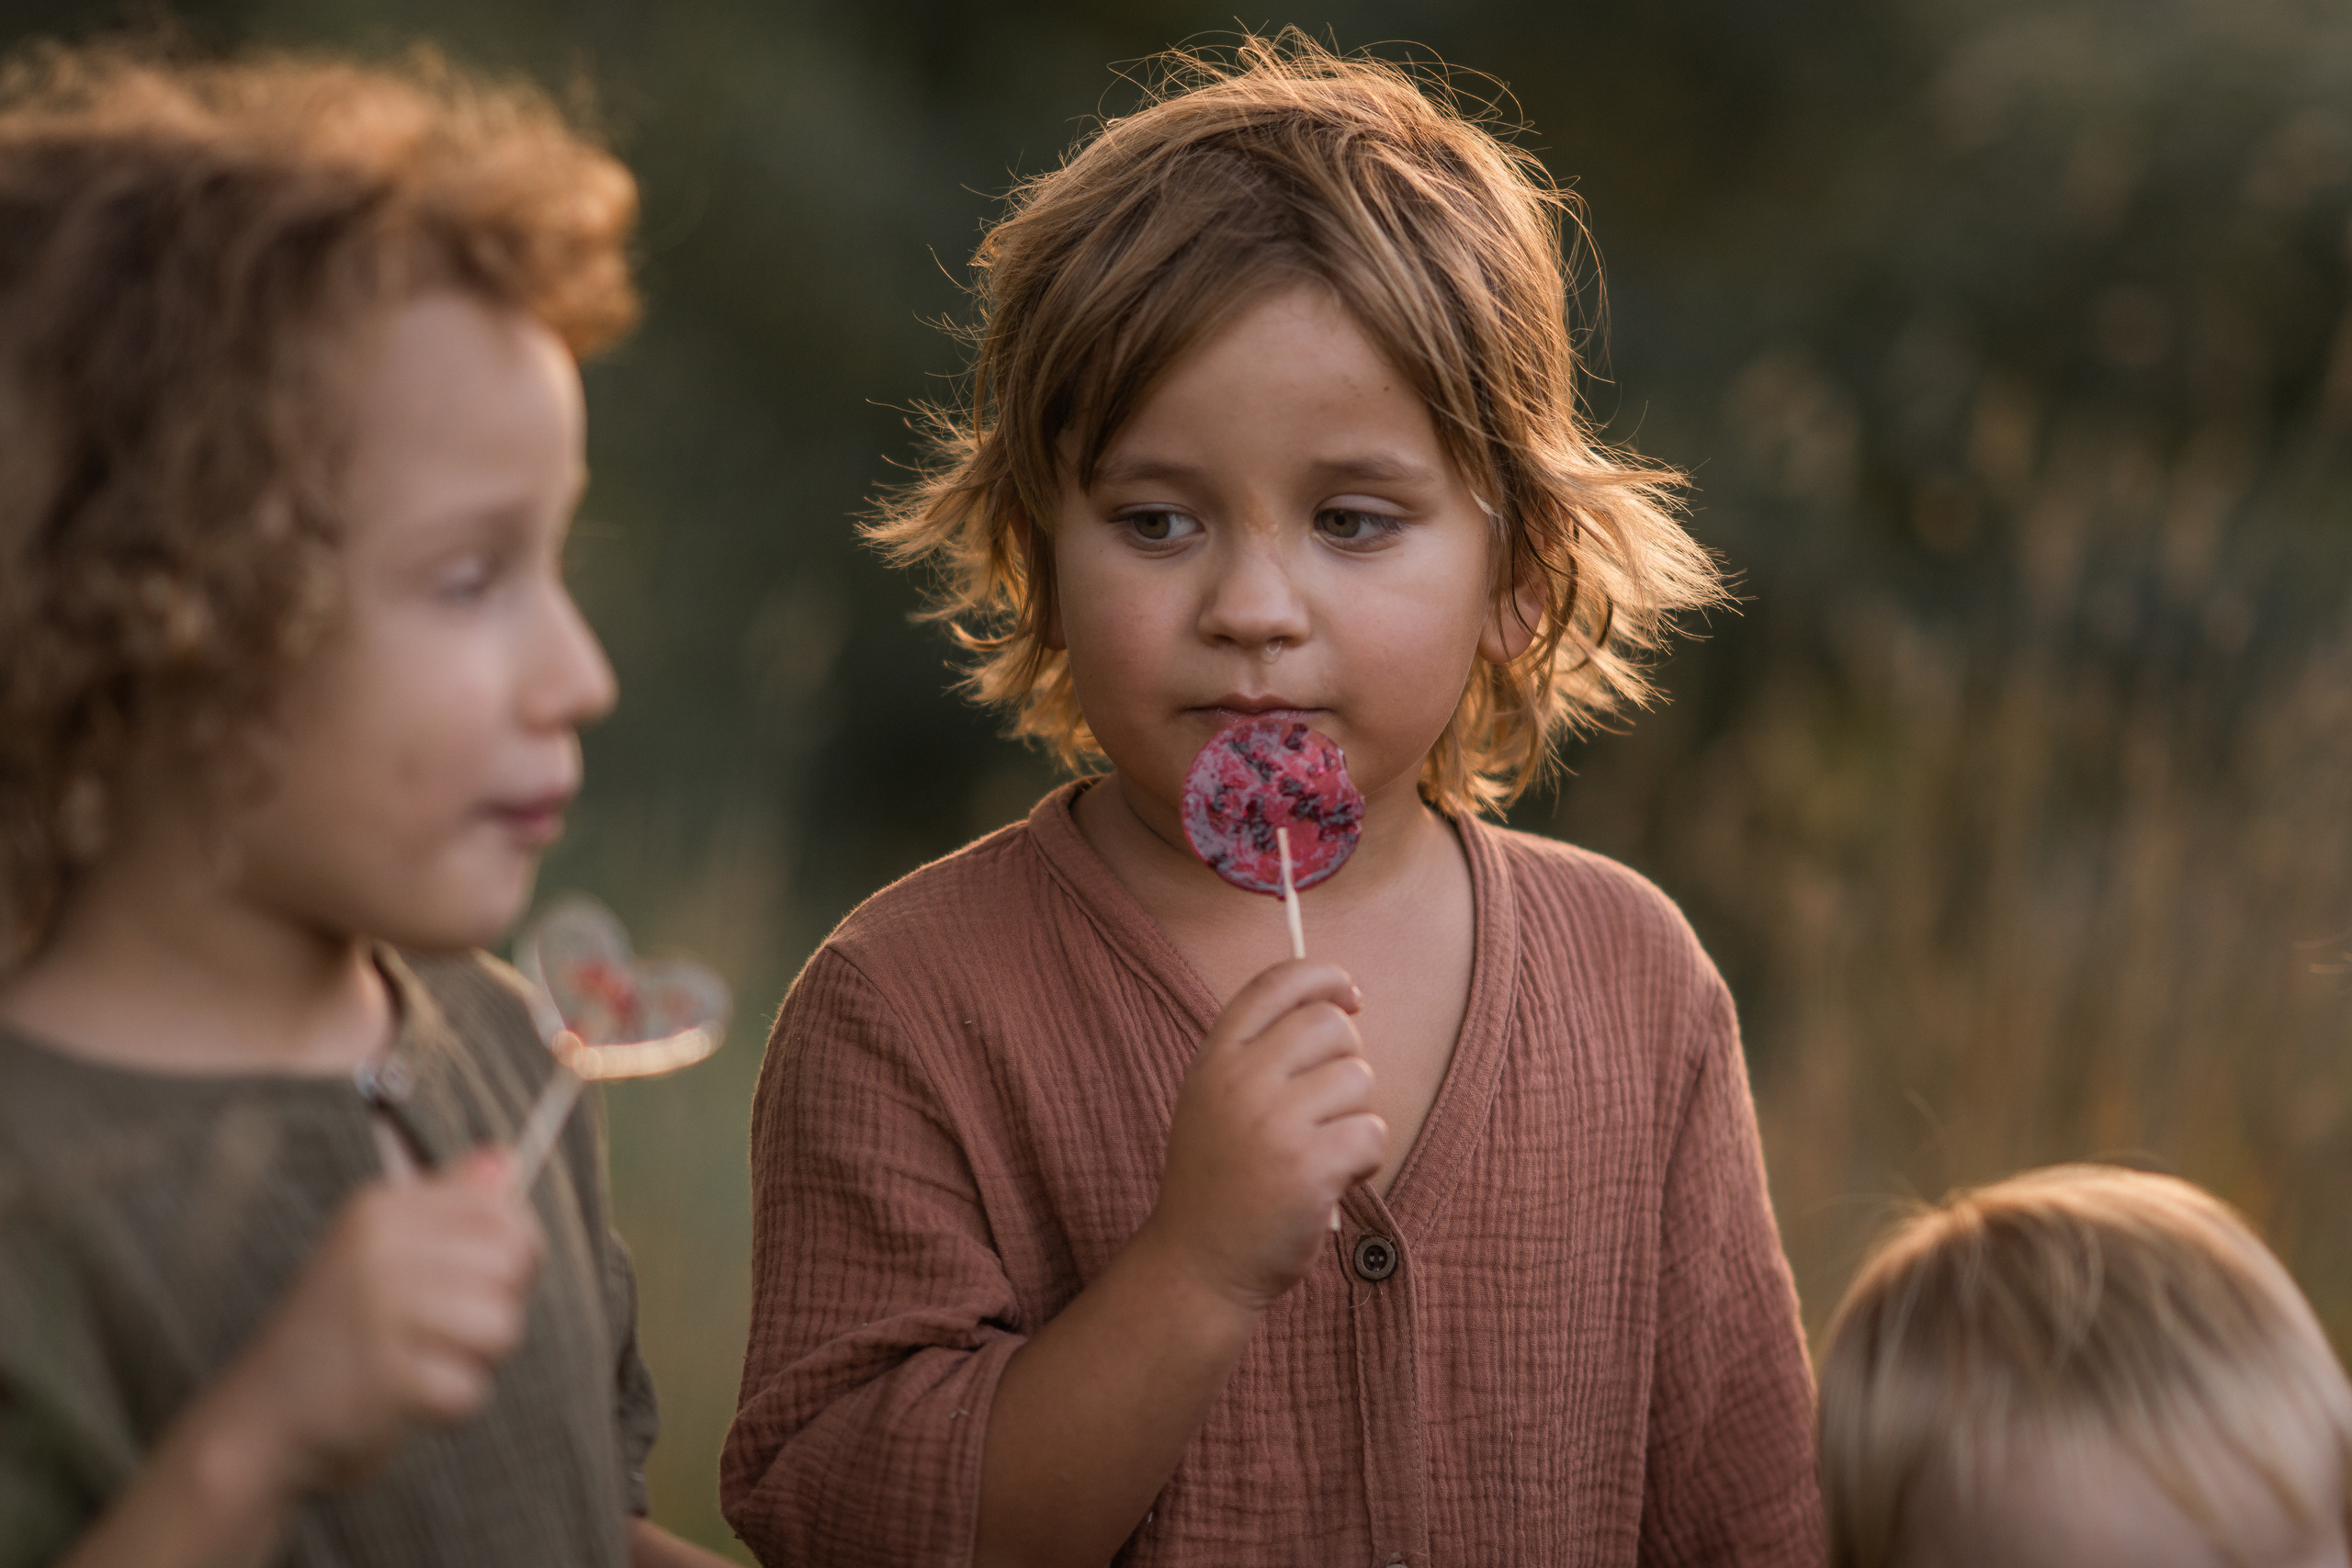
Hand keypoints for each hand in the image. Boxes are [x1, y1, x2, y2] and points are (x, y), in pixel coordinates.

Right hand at [222, 1147, 543, 1493]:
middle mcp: (378, 1250)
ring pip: (501, 1327)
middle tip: (442, 1331)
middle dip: (499, 1306)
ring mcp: (377, 1312)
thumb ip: (448, 1203)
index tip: (480, 1280)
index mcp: (380, 1210)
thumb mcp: (381, 1251)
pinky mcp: (384, 1378)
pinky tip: (404, 1399)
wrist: (258, 1419)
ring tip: (423, 1362)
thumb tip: (508, 1158)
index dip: (515, 1253)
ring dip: (476, 1359)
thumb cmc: (339, 1331)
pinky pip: (469, 1388)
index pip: (502, 1213)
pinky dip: (448, 1405)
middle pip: (510, 1267)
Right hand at [1142, 960, 1385, 1310]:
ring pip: (1359, 1079)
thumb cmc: (1222, 1179)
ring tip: (1321, 1152)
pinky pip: (1372, 1133)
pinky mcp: (1307, 1167)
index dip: (1324, 977)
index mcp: (1215, 1058)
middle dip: (1348, 1060)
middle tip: (1329, 1105)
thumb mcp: (1215, 1100)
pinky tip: (1332, 1181)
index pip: (1277, 982)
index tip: (1349, 995)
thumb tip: (1340, 1003)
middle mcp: (1239, 1081)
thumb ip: (1259, 1051)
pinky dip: (1365, 1159)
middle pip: (1331, 1025)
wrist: (1199, 1264)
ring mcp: (1272, 1123)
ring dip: (1355, 1116)